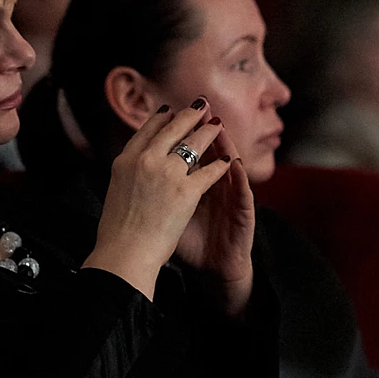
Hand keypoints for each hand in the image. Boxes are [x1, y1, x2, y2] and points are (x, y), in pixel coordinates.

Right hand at [86, 99, 233, 297]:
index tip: (170, 111)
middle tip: (201, 105)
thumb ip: (129, 172)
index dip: (161, 119)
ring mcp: (167, 173)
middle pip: (172, 130)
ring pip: (194, 145)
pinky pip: (209, 172)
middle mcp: (145, 160)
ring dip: (209, 132)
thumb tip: (135, 164)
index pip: (146, 131)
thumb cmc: (117, 229)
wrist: (125, 252)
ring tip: (218, 124)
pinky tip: (228, 161)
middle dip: (190, 115)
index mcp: (125, 160)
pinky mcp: (186, 190)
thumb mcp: (116, 189)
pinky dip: (220, 166)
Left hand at [174, 119, 255, 315]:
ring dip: (226, 146)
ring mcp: (232, 198)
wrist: (214, 269)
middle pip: (211, 153)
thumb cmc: (191, 243)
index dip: (181, 135)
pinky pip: (243, 192)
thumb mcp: (171, 212)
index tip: (171, 113)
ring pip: (232, 166)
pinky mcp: (244, 213)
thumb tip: (134, 171)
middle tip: (198, 108)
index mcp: (197, 184)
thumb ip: (160, 190)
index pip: (190, 154)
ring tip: (219, 127)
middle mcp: (217, 186)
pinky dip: (240, 178)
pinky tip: (236, 165)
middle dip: (203, 130)